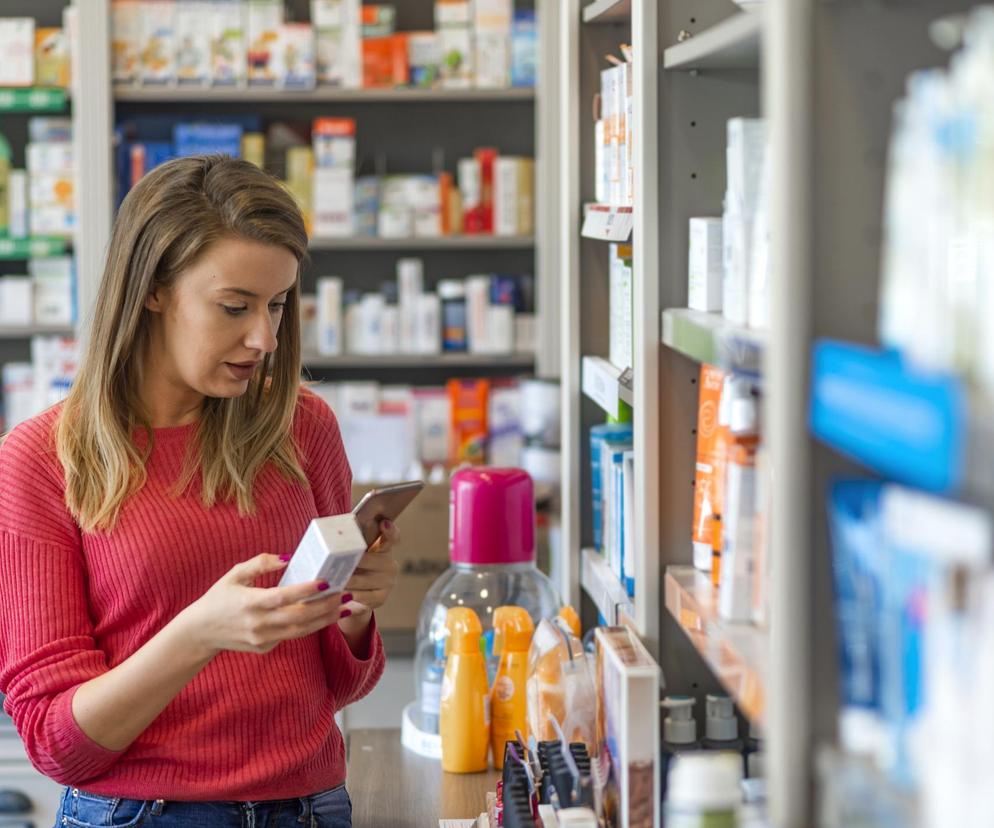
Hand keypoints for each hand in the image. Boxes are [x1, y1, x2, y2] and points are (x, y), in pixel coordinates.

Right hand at [179, 554, 349, 656]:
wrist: (201, 632)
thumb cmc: (219, 598)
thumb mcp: (235, 575)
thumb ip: (260, 563)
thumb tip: (288, 557)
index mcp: (250, 603)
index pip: (283, 597)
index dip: (306, 590)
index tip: (327, 581)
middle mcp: (258, 624)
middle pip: (299, 617)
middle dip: (326, 606)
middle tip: (346, 593)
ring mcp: (262, 639)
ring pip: (301, 631)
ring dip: (326, 619)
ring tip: (345, 607)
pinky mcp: (264, 648)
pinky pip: (292, 636)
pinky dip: (310, 627)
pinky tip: (326, 616)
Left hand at [340, 519, 400, 621]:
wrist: (355, 599)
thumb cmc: (352, 571)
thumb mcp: (353, 555)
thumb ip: (349, 545)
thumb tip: (331, 533)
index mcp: (384, 549)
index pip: (392, 537)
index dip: (390, 531)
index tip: (383, 524)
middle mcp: (389, 564)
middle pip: (370, 560)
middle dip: (352, 562)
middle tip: (336, 561)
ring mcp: (387, 582)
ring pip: (363, 580)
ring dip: (346, 580)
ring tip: (330, 580)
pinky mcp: (381, 598)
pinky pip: (363, 596)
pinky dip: (349, 595)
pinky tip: (338, 595)